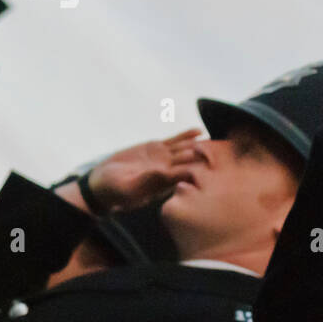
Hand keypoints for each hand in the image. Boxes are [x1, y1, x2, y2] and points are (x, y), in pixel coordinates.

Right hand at [85, 128, 202, 212]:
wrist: (103, 182)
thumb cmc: (113, 190)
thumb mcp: (128, 188)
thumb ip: (145, 181)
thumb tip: (163, 172)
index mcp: (163, 183)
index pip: (184, 175)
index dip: (198, 168)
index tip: (210, 163)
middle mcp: (167, 171)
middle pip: (189, 162)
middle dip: (204, 156)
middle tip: (220, 148)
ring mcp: (163, 159)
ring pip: (184, 150)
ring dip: (198, 144)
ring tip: (213, 138)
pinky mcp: (155, 148)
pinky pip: (174, 141)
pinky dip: (186, 136)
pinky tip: (198, 130)